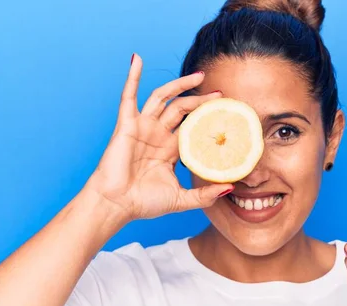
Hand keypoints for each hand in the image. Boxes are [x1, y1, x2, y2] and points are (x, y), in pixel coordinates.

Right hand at [83, 53, 232, 222]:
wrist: (117, 204)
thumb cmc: (143, 203)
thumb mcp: (181, 199)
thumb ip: (205, 195)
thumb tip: (230, 187)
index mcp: (169, 149)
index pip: (192, 127)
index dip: (207, 120)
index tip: (226, 115)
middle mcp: (157, 134)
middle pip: (182, 109)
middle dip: (201, 100)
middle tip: (220, 95)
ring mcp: (142, 127)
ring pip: (163, 98)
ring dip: (180, 84)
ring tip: (199, 76)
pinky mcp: (126, 125)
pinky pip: (129, 96)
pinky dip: (132, 76)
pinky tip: (137, 59)